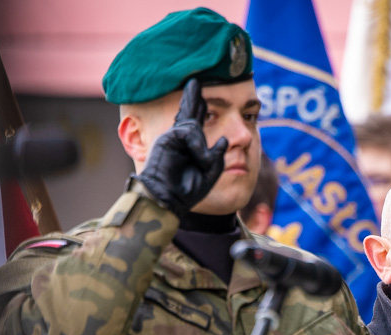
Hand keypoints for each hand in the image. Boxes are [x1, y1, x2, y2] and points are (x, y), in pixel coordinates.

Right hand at [134, 78, 227, 216]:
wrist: (168, 199)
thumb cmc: (187, 189)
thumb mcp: (210, 173)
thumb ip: (217, 157)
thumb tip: (223, 140)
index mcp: (189, 145)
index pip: (195, 121)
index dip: (198, 106)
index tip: (200, 92)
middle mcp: (179, 138)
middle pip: (188, 112)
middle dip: (192, 97)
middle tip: (195, 81)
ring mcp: (172, 137)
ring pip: (193, 127)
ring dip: (202, 149)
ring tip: (202, 164)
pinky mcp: (167, 138)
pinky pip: (189, 134)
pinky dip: (198, 147)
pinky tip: (199, 160)